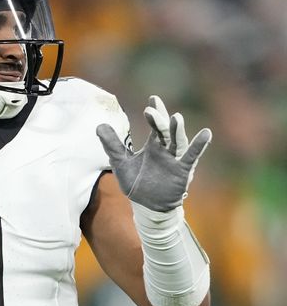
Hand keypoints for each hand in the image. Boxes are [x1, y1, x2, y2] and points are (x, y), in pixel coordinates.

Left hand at [96, 96, 211, 211]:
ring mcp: (174, 159)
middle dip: (159, 120)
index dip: (155, 112)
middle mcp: (166, 149)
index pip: (155, 125)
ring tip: (176, 117)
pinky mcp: (182, 171)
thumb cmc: (137, 182)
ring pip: (178, 141)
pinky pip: (191, 157)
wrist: (147, 206)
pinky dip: (199, 145)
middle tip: (152, 109)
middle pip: (165, 131)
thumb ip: (112, 144)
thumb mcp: (120, 162)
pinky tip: (206, 134)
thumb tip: (99, 125)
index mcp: (153, 145)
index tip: (153, 98)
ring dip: (177, 130)